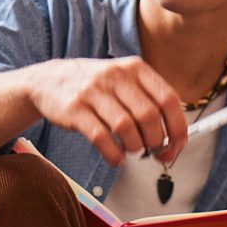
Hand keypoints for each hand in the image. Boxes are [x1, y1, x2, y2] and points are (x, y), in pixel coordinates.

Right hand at [23, 57, 188, 167]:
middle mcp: (115, 76)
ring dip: (135, 147)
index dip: (178, 127)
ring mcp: (93, 91)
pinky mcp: (74, 109)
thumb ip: (149, 102)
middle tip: (154, 151)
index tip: (178, 145)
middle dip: (156, 142)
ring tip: (133, 151)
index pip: (168, 99)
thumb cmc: (94, 86)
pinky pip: (101, 138)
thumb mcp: (124, 81)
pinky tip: (116, 157)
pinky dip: (113, 154)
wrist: (48, 80)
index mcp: (135, 68)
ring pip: (126, 128)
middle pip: (148, 116)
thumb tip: (173, 139)